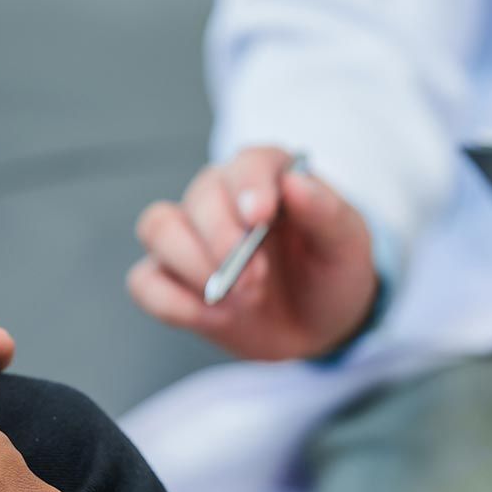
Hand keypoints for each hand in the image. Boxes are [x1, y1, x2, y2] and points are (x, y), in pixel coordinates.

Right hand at [129, 146, 379, 360]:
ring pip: (157, 228)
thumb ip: (327, 212)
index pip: (248, 164)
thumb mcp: (347, 245)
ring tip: (237, 298)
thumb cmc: (331, 274)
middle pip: (199, 197)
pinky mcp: (171, 279)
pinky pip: (144, 282)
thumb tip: (295, 183)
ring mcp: (190, 238)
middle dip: (224, 241)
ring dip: (192, 265)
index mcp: (267, 177)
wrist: (320, 327)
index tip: (260, 218)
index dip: (249, 186)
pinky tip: (213, 317)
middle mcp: (221, 198)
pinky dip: (173, 302)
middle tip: (257, 281)